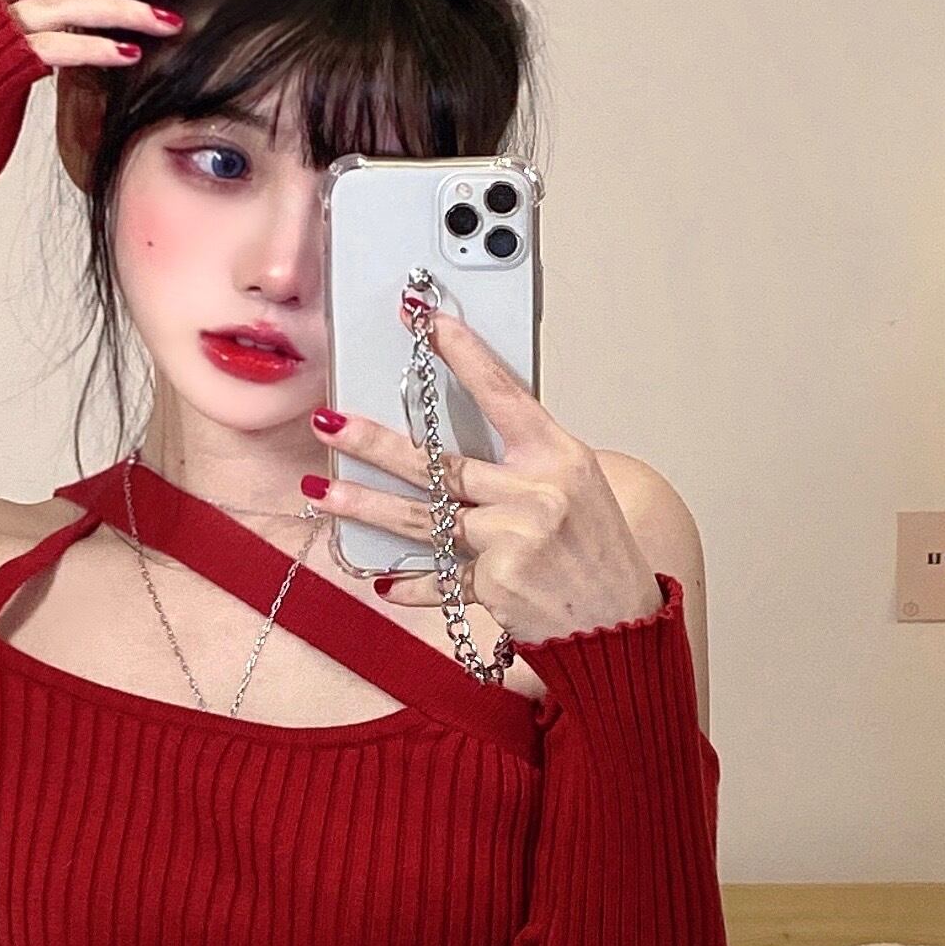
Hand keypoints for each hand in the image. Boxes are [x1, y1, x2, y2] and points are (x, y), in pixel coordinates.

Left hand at [304, 296, 661, 645]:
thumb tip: (455, 445)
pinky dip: (411, 581)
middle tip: (330, 422)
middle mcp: (536, 493)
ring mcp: (514, 539)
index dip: (461, 354)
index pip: (502, 394)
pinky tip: (382, 580)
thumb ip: (522, 464)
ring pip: (422, 517)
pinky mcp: (497, 583)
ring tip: (323, 493)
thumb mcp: (577, 490)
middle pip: (440, 462)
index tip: (423, 321)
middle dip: (375, 443)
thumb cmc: (599, 555)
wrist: (621, 624)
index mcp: (560, 457)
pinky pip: (439, 577)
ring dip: (365, 506)